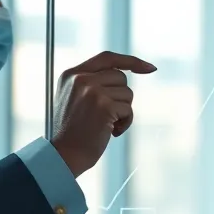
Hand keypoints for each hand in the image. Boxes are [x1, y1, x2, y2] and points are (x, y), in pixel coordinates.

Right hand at [50, 51, 155, 175]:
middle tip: (109, 115)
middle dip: (121, 97)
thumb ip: (92, 83)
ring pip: (127, 93)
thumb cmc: (72, 133)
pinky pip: (129, 109)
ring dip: (123, 112)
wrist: (64, 156)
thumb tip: (124, 76)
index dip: (130, 61)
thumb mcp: (74, 99)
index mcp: (71, 74)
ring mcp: (92, 90)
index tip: (149, 68)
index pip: (107, 57)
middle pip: (120, 77)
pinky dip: (126, 123)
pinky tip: (112, 132)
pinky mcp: (104, 105)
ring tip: (108, 125)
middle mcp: (80, 78)